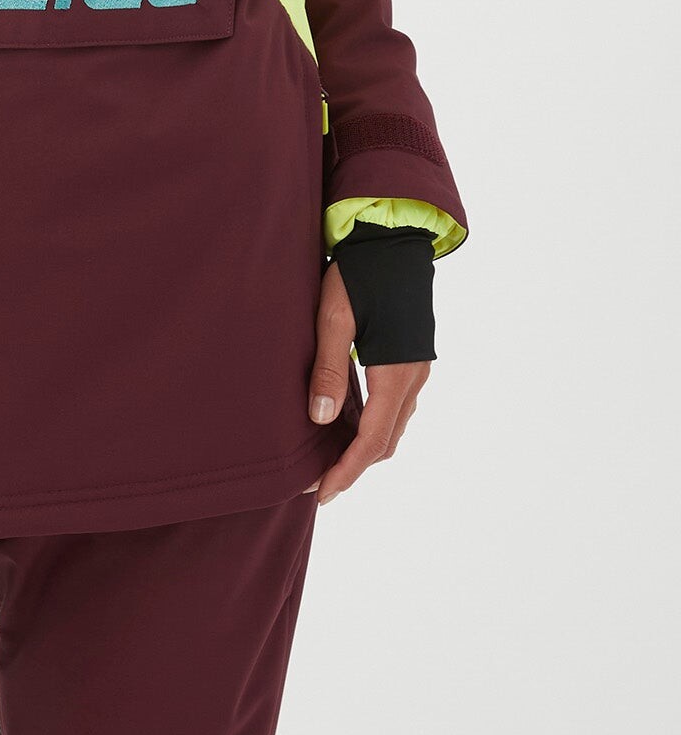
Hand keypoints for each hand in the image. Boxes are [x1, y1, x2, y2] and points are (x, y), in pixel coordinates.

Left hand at [305, 259, 429, 505]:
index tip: (322, 493)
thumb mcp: (333, 317)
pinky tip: (345, 422)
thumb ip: (329, 369)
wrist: (394, 241)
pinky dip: (371, 426)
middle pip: (385, 441)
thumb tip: (322, 420)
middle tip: (318, 483)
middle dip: (353, 467)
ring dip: (363, 448)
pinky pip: (394, 408)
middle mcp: (413, 379)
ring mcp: (416, 371)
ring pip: (392, 427)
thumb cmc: (359, 273)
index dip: (347, 471)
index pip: (372, 440)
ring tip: (327, 459)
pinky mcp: (410, 361)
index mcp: (396, 374)